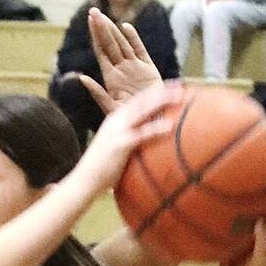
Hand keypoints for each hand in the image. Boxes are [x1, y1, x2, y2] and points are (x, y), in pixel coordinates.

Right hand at [73, 83, 175, 200]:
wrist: (84, 180)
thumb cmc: (102, 168)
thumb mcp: (116, 148)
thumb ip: (130, 140)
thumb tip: (146, 142)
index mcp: (116, 119)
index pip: (138, 100)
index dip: (155, 92)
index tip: (172, 86)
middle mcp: (117, 120)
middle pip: (142, 100)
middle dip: (161, 91)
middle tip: (180, 85)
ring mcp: (118, 131)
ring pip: (143, 110)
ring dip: (162, 101)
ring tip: (180, 97)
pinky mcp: (120, 144)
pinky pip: (141, 134)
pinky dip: (155, 128)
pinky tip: (169, 126)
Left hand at [76, 8, 160, 115]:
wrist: (153, 124)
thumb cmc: (130, 121)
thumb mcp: (111, 109)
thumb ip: (98, 93)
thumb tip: (81, 77)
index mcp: (111, 77)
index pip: (101, 51)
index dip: (95, 36)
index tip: (88, 22)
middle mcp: (121, 69)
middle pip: (110, 44)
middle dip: (101, 28)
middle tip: (93, 11)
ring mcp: (135, 67)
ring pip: (123, 44)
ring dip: (113, 30)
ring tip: (104, 16)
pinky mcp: (149, 69)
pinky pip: (140, 50)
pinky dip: (134, 39)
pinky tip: (126, 27)